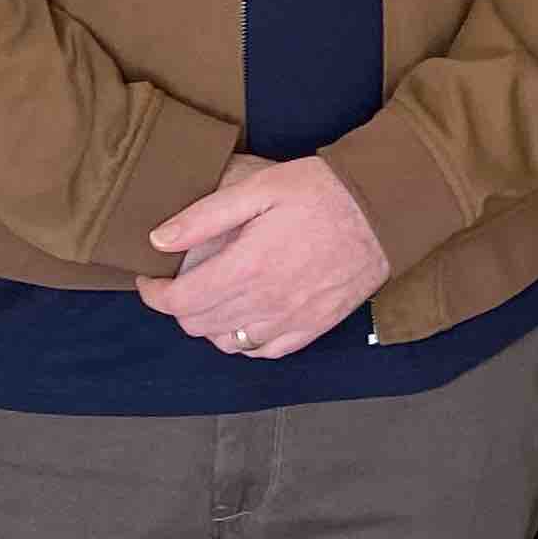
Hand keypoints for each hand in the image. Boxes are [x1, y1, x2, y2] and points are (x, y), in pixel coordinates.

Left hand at [139, 158, 391, 359]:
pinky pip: (265, 351)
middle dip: (180, 306)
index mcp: (245, 268)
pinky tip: (248, 317)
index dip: (154, 293)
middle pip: (198, 325)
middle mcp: (264, 303)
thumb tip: (159, 239)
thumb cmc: (324, 191)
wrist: (385, 209)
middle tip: (182, 282)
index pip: (179, 302)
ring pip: (227, 343)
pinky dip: (246, 340)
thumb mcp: (261, 187)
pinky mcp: (314, 326)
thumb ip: (205, 216)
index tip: (152, 278)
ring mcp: (290, 320)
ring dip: (210, 325)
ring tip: (214, 297)